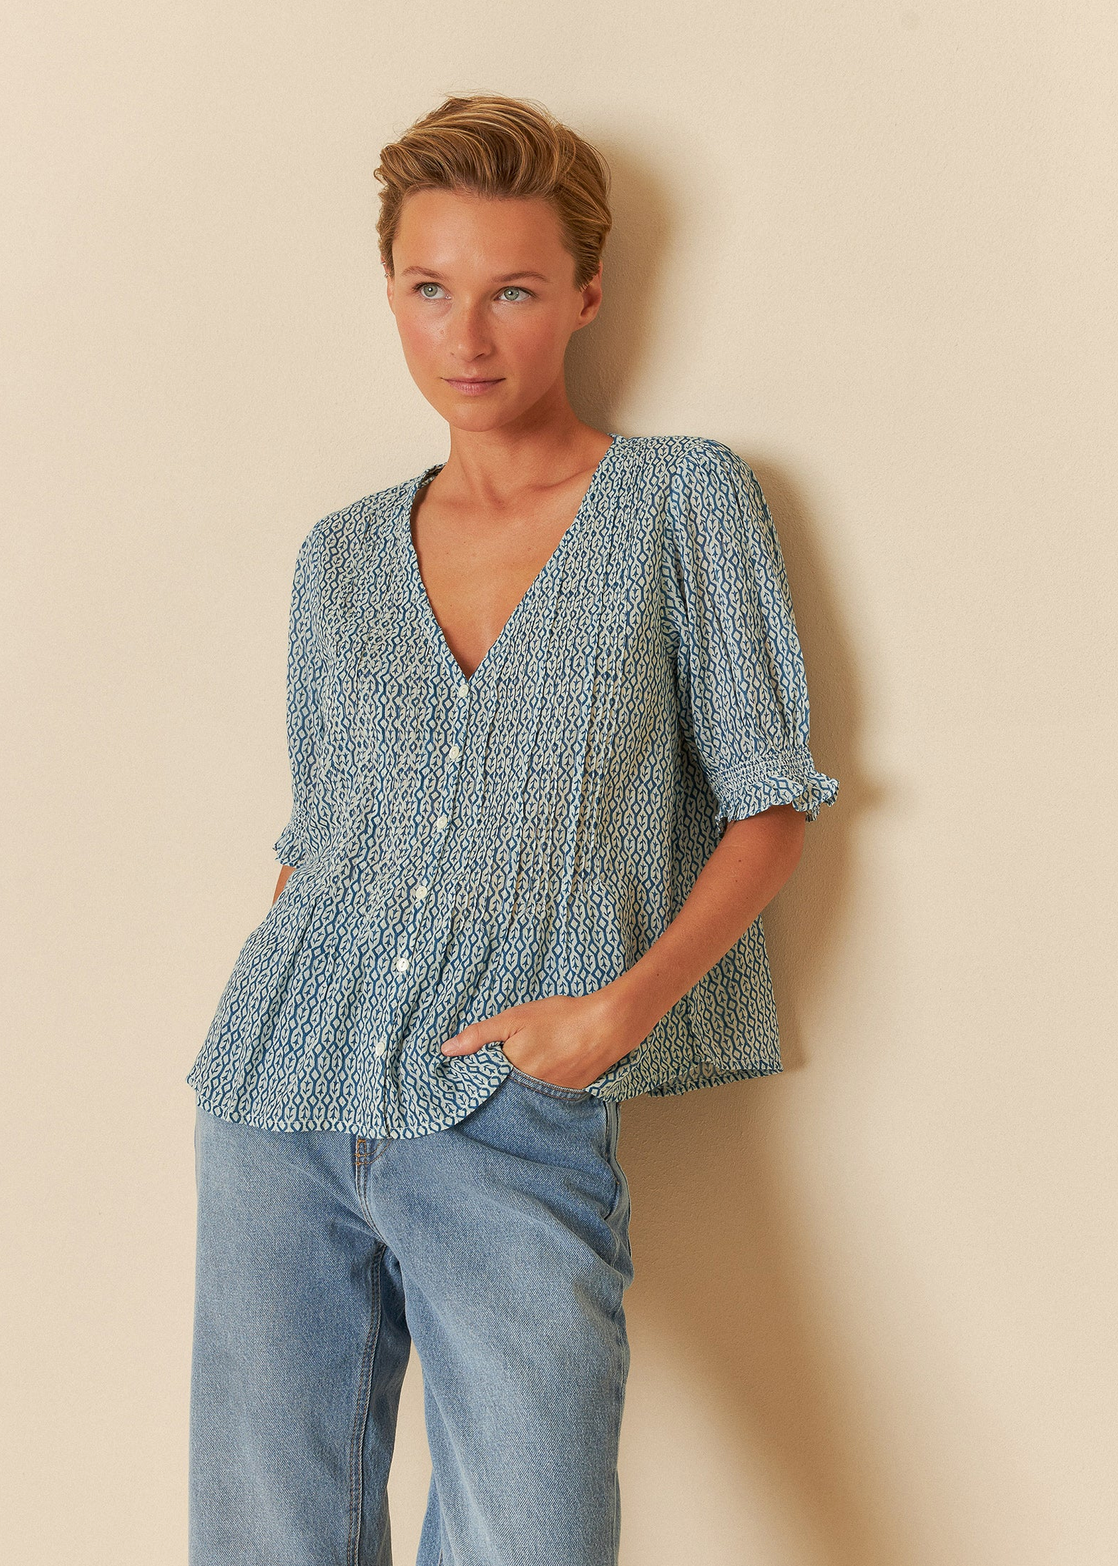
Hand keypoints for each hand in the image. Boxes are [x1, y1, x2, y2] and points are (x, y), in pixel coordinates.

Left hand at [439, 988, 642, 1090]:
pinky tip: (545, 1070)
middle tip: (499, 1067)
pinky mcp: (565, 1097)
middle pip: (499, 1093)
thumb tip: (446, 1051)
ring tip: (526, 1067)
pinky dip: (537, 1088)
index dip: (473, 1075)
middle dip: (494, 1084)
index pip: (480, 1082)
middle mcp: (525, 1090)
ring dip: (516, 1087)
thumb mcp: (514, 1019)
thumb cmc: (560, 1018)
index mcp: (509, 1070)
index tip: (465, 1072)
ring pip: (520, 1096)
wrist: (606, 1026)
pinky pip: (542, 1098)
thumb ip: (479, 1035)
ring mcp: (547, 1096)